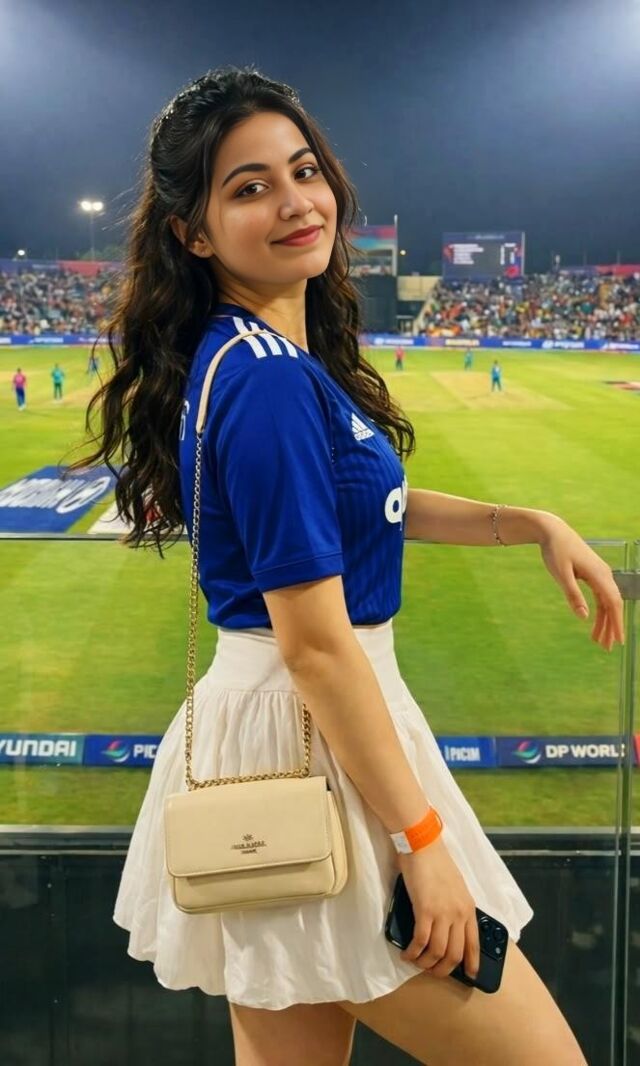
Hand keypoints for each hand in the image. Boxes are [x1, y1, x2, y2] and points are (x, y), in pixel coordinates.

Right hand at [397, 837, 479, 980]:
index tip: (469, 975)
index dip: (471, 963)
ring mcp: (442, 913)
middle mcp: (459, 914)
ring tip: (417, 962)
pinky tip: (407, 953)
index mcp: (468, 908)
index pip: (474, 943)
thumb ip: (455, 907)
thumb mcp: (456, 887)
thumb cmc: (436, 863)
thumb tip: (448, 927)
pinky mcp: (424, 910)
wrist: (423, 846)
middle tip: (432, 970)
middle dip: (443, 969)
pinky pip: (420, 941)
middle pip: (455, 954)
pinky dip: (413, 952)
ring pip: (437, 952)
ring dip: (426, 963)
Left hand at [537, 516, 624, 651]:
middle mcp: (604, 575)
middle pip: (612, 606)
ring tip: (597, 640)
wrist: (553, 531)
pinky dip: (598, 611)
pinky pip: (600, 596)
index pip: (613, 603)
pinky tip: (593, 622)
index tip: (618, 640)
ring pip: (606, 602)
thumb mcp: (561, 574)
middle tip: (606, 647)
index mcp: (599, 575)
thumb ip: (573, 595)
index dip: (617, 622)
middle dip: (610, 627)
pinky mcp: (593, 574)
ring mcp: (599, 574)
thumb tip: (584, 617)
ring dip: (604, 621)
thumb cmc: (556, 550)